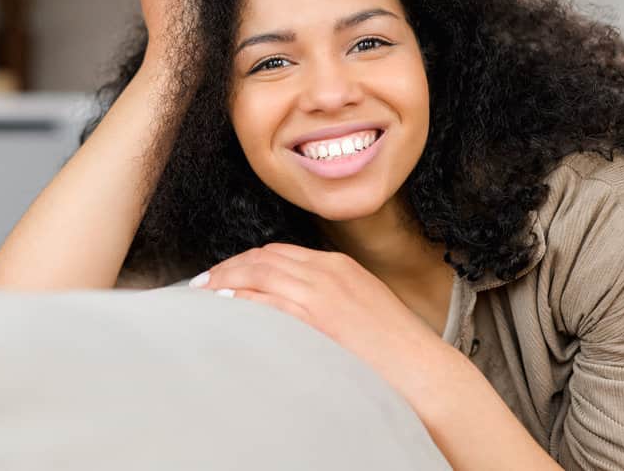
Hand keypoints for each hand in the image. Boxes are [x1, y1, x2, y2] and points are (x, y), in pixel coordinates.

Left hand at [188, 243, 447, 402]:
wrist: (421, 371)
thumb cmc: (394, 348)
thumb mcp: (361, 304)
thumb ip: (329, 295)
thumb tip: (293, 304)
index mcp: (338, 265)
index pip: (278, 252)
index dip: (245, 261)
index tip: (226, 274)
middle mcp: (326, 271)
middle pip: (263, 258)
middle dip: (228, 268)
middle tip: (202, 283)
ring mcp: (321, 293)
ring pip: (258, 275)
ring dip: (225, 282)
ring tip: (203, 294)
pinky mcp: (316, 317)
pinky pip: (267, 301)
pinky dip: (241, 302)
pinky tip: (224, 309)